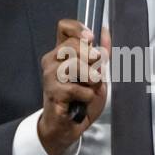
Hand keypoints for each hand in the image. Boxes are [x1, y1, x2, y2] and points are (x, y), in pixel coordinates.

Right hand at [37, 19, 110, 154]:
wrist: (68, 126)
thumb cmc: (80, 100)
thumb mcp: (97, 74)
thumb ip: (101, 53)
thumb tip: (105, 30)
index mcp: (62, 52)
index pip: (64, 27)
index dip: (78, 29)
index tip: (90, 39)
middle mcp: (52, 60)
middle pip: (73, 44)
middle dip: (91, 59)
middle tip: (94, 74)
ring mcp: (49, 75)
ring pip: (75, 64)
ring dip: (91, 79)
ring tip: (90, 88)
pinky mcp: (52, 91)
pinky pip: (77, 87)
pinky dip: (87, 95)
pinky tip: (82, 101)